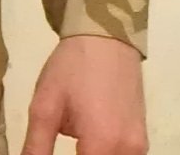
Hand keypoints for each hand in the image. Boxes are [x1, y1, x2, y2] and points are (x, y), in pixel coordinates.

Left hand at [22, 36, 147, 154]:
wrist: (105, 37)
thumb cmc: (71, 68)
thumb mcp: (45, 105)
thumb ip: (37, 145)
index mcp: (102, 145)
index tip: (48, 148)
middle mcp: (128, 152)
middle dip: (77, 154)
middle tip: (61, 130)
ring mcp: (139, 146)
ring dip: (89, 151)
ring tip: (75, 123)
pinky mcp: (142, 138)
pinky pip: (120, 154)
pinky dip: (103, 147)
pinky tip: (89, 124)